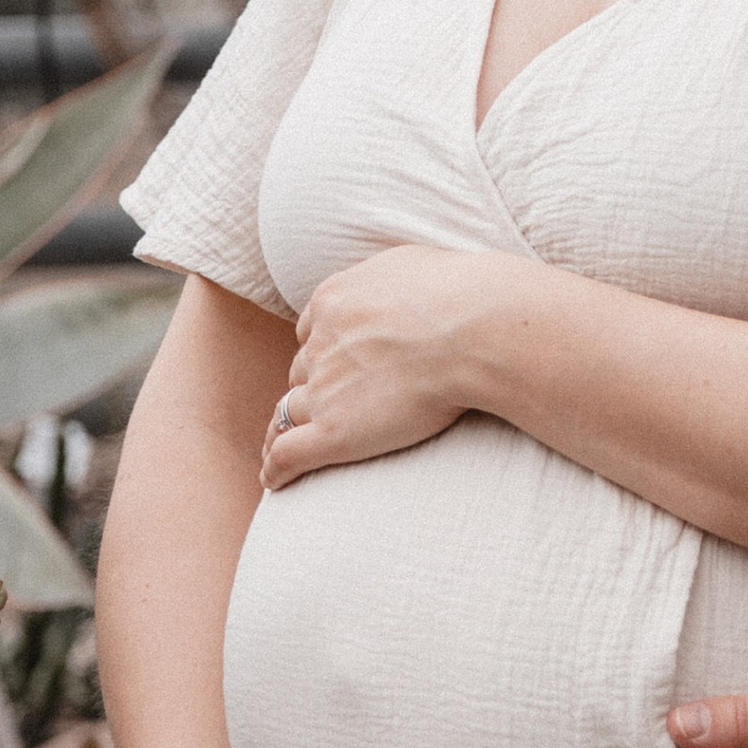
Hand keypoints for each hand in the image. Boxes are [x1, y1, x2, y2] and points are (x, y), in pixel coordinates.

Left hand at [266, 244, 532, 489]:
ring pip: (289, 414)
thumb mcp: (410, 265)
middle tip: (325, 407)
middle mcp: (321, 344)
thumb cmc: (458, 295)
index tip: (332, 366)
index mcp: (334, 302)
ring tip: (281, 451)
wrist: (471, 329)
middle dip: (312, 387)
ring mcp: (324, 388)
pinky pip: (289, 454)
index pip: (311, 333)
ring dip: (286, 429)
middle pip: (303, 372)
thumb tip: (397, 282)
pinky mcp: (334, 431)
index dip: (321, 352)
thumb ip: (388, 278)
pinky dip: (277, 469)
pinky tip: (276, 482)